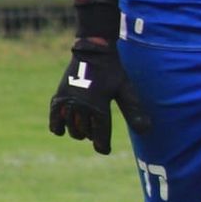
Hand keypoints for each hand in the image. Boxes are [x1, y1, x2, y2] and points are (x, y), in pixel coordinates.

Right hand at [46, 0, 150, 155]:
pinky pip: (55, 120)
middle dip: (92, 135)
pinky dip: (58, 127)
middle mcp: (82, 106)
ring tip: (85, 127)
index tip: (104, 149)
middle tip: (97, 130)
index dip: (103, 146)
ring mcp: (68, 102)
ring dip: (78, 132)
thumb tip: (146, 131)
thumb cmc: (112, 72)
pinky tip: (63, 129)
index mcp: (99, 107)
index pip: (100, 136)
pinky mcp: (59, 97)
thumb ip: (134, 111)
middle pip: (86, 134)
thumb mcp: (126, 90)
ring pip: (72, 129)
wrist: (93, 52)